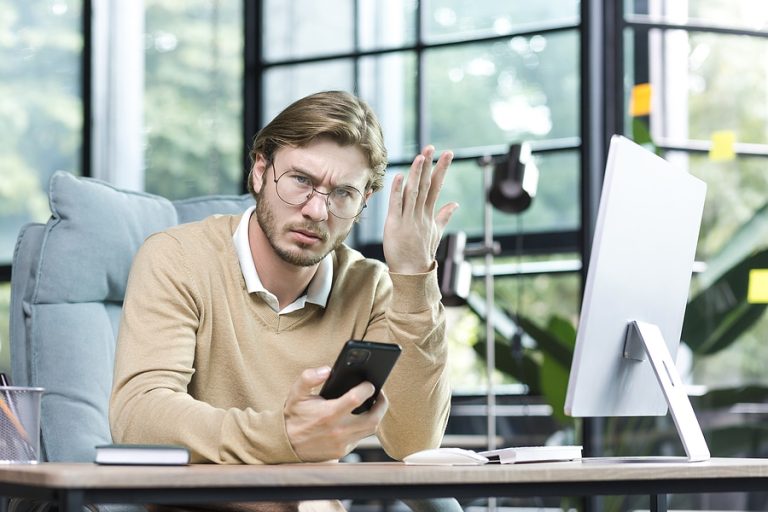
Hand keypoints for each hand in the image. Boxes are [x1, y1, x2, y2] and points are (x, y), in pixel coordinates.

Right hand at [284, 367, 387, 461]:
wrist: (285, 444)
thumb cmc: (294, 416)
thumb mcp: (296, 394)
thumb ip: (309, 378)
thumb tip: (327, 370)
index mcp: (328, 414)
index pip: (356, 399)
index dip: (367, 388)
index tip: (369, 383)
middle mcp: (338, 431)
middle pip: (372, 419)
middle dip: (381, 405)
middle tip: (380, 395)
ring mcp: (341, 443)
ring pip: (369, 430)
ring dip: (375, 416)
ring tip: (374, 404)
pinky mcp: (342, 451)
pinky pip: (360, 438)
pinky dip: (363, 427)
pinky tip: (360, 417)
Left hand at [383, 145, 458, 273]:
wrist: (413, 273)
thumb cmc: (422, 254)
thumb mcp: (435, 233)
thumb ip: (444, 216)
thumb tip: (455, 204)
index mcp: (429, 215)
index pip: (437, 187)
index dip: (441, 169)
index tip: (447, 154)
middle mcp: (421, 215)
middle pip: (427, 186)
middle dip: (430, 166)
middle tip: (432, 147)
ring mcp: (409, 219)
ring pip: (414, 192)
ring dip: (417, 173)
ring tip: (420, 156)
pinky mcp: (395, 225)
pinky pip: (397, 205)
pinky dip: (398, 190)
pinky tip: (399, 176)